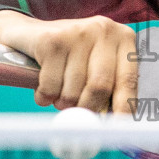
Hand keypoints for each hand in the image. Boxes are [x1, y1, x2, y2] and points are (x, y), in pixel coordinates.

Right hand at [0, 10, 137, 112]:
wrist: (29, 34)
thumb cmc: (70, 58)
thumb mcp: (96, 67)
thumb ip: (110, 91)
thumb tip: (115, 125)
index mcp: (123, 38)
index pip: (129, 80)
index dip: (124, 108)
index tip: (118, 129)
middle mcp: (104, 30)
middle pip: (100, 85)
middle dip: (87, 108)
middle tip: (79, 116)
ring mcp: (77, 32)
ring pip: (73, 89)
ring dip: (63, 103)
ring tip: (60, 94)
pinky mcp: (52, 40)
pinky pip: (50, 85)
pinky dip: (45, 96)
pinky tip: (44, 88)